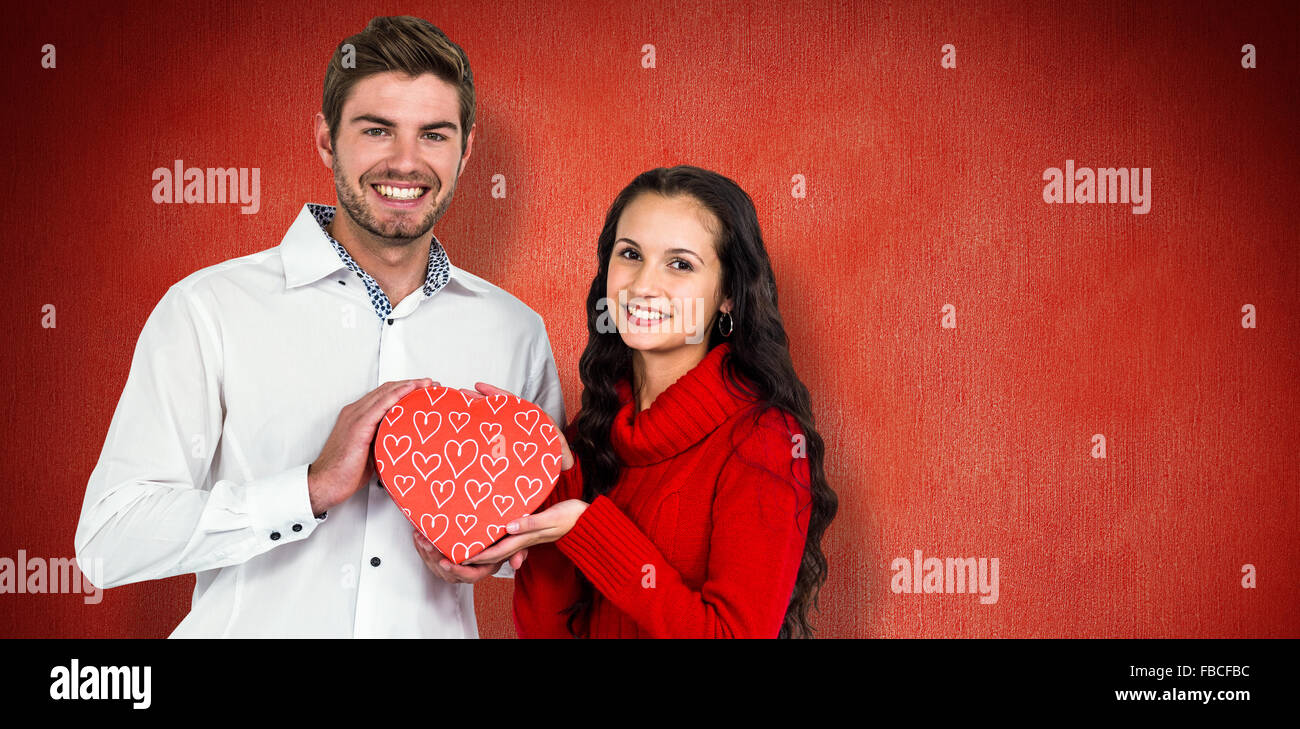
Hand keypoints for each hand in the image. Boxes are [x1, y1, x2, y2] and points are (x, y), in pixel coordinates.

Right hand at [307, 378, 436, 514]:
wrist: (326, 483)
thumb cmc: (345, 472)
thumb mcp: (372, 452)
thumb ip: (384, 441)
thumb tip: (404, 443)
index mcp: (357, 417)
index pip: (384, 395)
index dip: (404, 389)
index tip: (423, 390)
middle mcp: (355, 412)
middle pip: (387, 389)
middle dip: (411, 384)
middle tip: (431, 385)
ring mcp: (356, 417)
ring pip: (386, 393)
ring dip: (409, 386)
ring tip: (427, 385)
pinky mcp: (358, 426)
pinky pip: (380, 405)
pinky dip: (397, 395)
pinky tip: (411, 391)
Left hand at [412, 529, 527, 583]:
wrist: (496, 531)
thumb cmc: (505, 537)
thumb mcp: (515, 543)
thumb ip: (518, 551)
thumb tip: (517, 562)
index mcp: (484, 568)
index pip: (470, 576)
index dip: (458, 571)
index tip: (447, 562)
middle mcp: (468, 570)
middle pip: (449, 573)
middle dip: (435, 558)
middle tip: (428, 544)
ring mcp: (455, 566)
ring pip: (436, 567)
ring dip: (426, 553)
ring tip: (421, 538)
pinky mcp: (445, 558)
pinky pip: (430, 560)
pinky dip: (422, 549)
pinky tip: (418, 537)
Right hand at [463, 382, 573, 471]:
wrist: (557, 471)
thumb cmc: (557, 455)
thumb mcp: (556, 439)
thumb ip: (550, 428)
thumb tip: (541, 413)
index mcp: (527, 419)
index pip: (508, 401)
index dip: (494, 393)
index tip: (480, 387)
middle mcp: (517, 425)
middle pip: (496, 408)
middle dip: (479, 400)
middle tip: (463, 394)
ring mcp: (510, 435)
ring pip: (491, 421)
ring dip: (477, 414)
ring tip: (462, 408)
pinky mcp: (505, 448)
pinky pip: (491, 438)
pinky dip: (480, 433)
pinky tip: (468, 433)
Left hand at [464, 499, 588, 564]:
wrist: (587, 521)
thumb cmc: (571, 516)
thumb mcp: (551, 517)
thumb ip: (531, 523)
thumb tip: (509, 527)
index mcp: (525, 538)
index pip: (497, 551)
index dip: (478, 555)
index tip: (459, 557)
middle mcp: (523, 540)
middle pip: (495, 553)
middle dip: (475, 558)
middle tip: (454, 557)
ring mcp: (527, 537)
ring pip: (500, 547)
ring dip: (483, 550)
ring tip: (465, 547)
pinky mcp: (530, 531)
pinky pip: (508, 539)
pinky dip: (494, 540)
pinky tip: (487, 534)